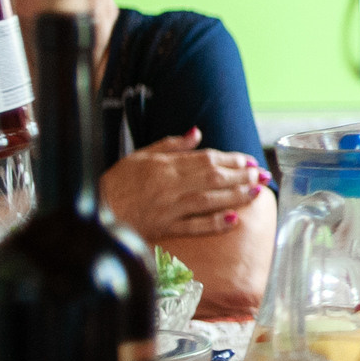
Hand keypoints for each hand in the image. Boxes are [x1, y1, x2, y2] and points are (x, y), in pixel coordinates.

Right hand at [98, 129, 267, 240]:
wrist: (96, 210)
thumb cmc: (118, 182)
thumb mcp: (141, 155)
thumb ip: (171, 145)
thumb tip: (196, 132)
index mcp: (164, 165)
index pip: (205, 159)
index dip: (230, 159)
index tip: (249, 160)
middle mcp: (169, 185)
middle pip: (212, 177)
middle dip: (241, 175)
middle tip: (262, 174)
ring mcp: (169, 208)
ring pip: (208, 200)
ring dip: (235, 195)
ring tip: (256, 192)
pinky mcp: (165, 228)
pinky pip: (193, 226)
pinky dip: (214, 224)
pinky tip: (234, 220)